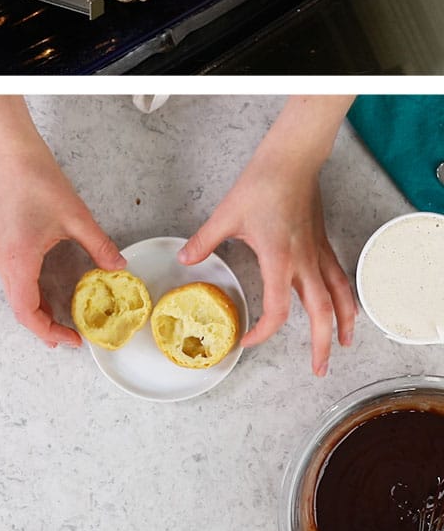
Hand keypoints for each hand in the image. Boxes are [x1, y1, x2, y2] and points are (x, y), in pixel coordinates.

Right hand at [0, 152, 124, 347]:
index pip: (26, 311)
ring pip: (15, 297)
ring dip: (36, 314)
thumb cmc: (39, 183)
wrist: (15, 159)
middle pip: (19, 309)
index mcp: (19, 260)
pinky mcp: (5, 248)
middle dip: (43, 328)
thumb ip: (98, 246)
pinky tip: (49, 298)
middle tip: (69, 339)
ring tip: (60, 324)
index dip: (48, 331)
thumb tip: (119, 267)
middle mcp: (5, 263)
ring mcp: (1, 256)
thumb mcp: (77, 217)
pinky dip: (30, 297)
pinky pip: (14, 283)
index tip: (72, 340)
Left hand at [179, 149, 355, 376]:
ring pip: (340, 297)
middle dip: (320, 345)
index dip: (264, 332)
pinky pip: (340, 278)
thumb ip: (204, 241)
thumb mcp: (226, 215)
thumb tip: (185, 260)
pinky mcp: (322, 244)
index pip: (278, 310)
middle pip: (321, 313)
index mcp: (279, 260)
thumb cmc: (261, 186)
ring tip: (342, 346)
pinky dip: (345, 298)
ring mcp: (318, 254)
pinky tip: (343, 307)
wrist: (290, 162)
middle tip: (316, 369)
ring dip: (343, 324)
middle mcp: (304, 262)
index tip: (247, 340)